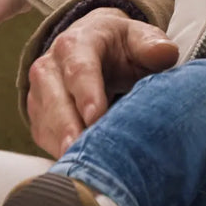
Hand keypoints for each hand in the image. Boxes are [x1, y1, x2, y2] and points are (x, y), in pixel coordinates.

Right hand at [26, 7, 178, 156]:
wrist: (94, 44)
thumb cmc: (120, 45)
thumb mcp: (138, 36)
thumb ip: (151, 44)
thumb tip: (165, 52)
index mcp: (77, 44)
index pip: (80, 70)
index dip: (87, 94)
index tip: (96, 117)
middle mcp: (50, 67)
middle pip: (57, 101)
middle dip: (69, 128)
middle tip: (83, 152)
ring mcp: (40, 94)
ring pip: (46, 123)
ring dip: (63, 146)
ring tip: (82, 168)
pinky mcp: (39, 116)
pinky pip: (44, 138)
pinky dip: (60, 153)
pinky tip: (80, 168)